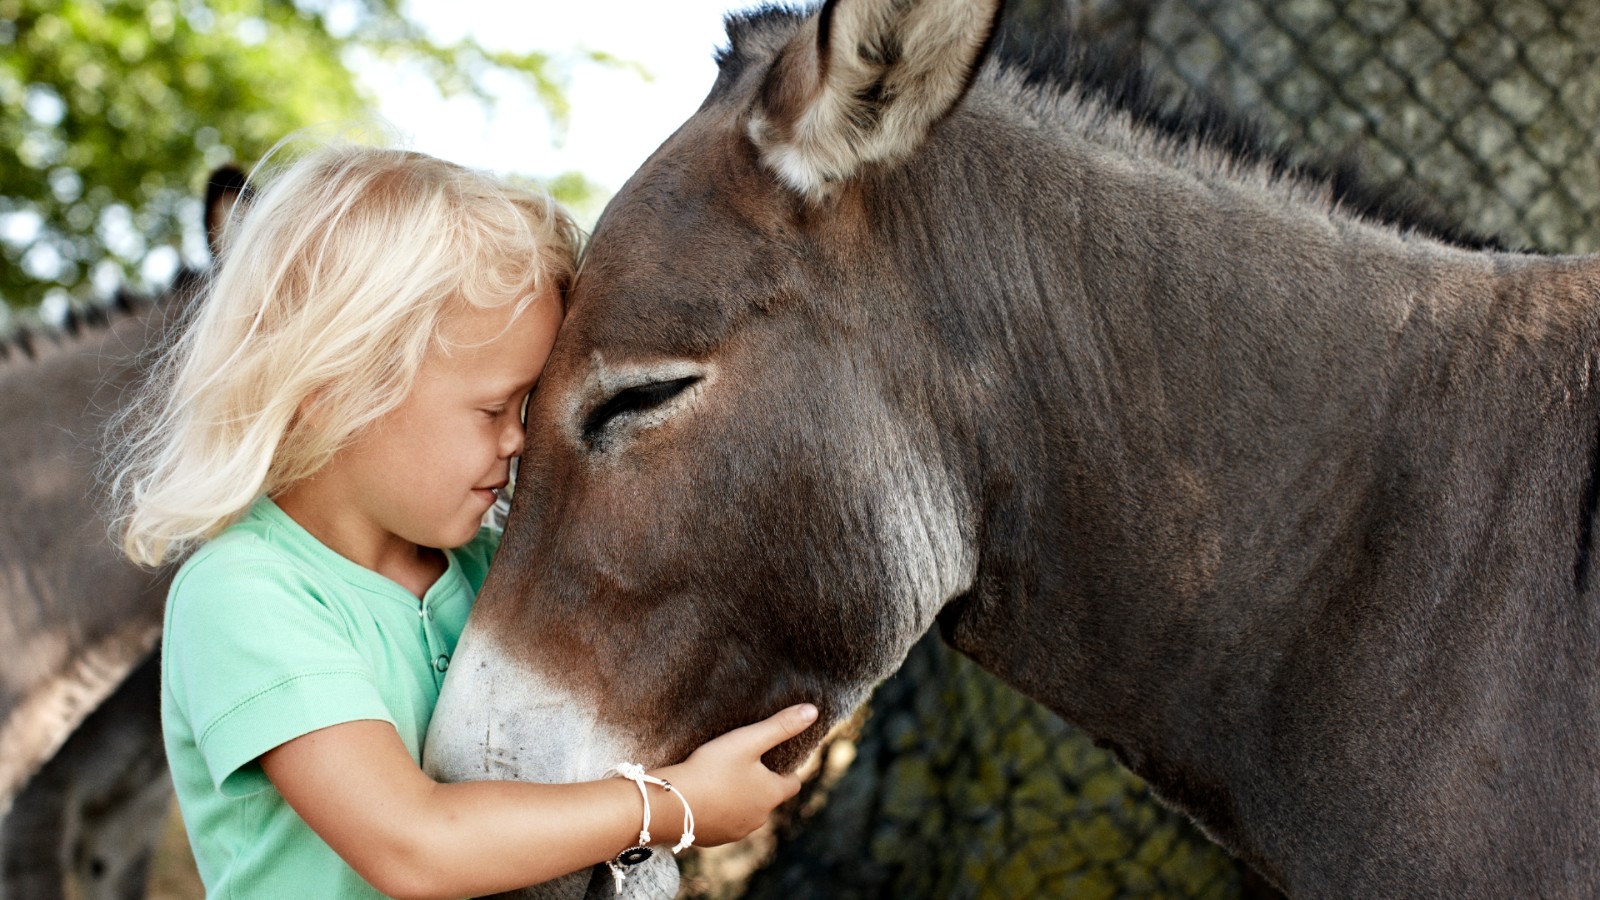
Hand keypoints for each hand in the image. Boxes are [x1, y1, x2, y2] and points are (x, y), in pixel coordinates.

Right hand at [651, 703, 818, 845]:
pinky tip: (705, 797)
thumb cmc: (711, 768)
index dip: (785, 770)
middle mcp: (760, 818)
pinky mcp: (715, 838)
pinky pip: (724, 823)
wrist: (671, 803)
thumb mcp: (746, 741)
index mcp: (771, 794)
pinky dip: (720, 811)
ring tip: (721, 778)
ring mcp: (737, 832)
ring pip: (747, 811)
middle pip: (768, 798)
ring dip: (740, 799)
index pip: (792, 783)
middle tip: (742, 763)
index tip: (773, 757)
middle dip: (760, 783)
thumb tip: (813, 711)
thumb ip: (780, 726)